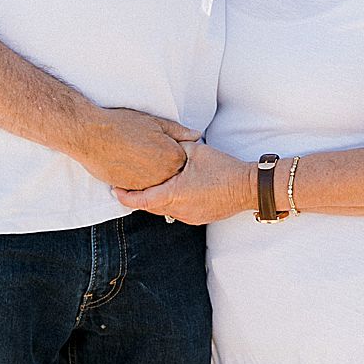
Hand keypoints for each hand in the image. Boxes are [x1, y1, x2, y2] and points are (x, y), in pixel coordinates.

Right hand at [78, 106, 198, 190]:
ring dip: (152, 175)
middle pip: (172, 174)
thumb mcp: (154, 122)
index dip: (173, 150)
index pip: (184, 159)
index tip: (162, 145)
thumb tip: (196, 135)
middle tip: (148, 152)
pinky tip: (130, 166)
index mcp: (174, 156)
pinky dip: (139, 180)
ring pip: (157, 183)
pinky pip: (142, 188)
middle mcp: (164, 175)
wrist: (91, 136)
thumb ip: (178, 132)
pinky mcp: (132, 190)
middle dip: (165, 165)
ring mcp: (148, 185)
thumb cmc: (121, 125)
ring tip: (138, 158)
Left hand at [113, 140, 252, 224]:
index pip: (142, 200)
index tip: (115, 190)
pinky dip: (169, 203)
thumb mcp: (197, 151)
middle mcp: (180, 210)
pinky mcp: (198, 219)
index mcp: (175, 194)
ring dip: (155, 200)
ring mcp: (190, 217)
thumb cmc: (224, 169)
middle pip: (150, 207)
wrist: (249, 188)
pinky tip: (171, 191)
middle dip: (138, 197)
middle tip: (127, 185)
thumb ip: (175, 148)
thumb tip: (162, 145)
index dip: (125, 196)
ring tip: (148, 186)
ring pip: (164, 210)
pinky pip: (177, 212)